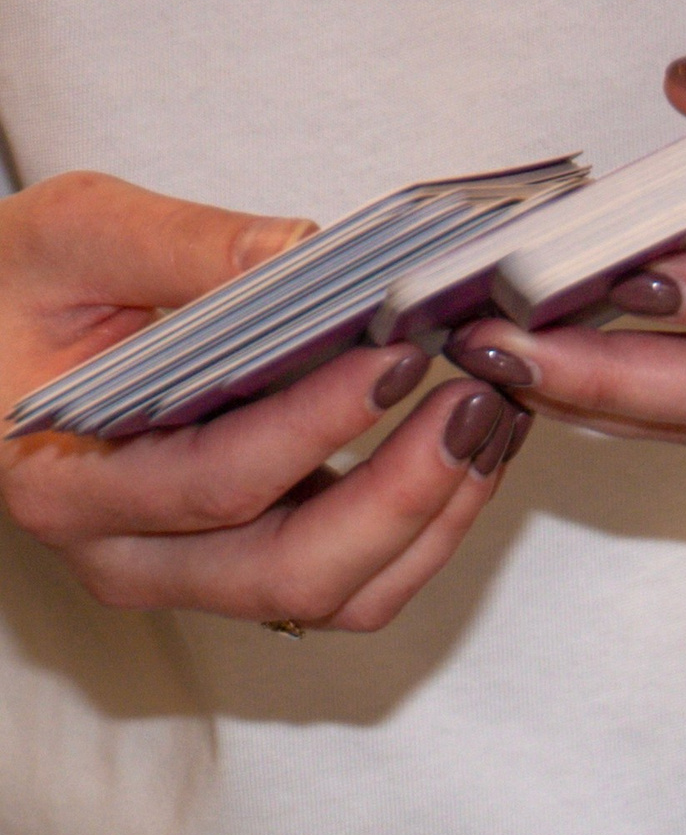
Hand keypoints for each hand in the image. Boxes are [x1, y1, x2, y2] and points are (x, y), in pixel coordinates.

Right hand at [0, 169, 527, 629]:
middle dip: (401, 496)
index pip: (217, 482)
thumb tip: (300, 254)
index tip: (395, 360)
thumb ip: (173, 245)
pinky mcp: (242, 574)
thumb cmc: (13, 293)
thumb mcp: (66, 237)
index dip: (317, 428)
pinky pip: (350, 583)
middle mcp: (127, 560)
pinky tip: (462, 450)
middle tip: (472, 405)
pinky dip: (420, 525)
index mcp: (67, 489)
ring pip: (335, 597)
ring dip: (430, 520)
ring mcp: (189, 581)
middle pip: (293, 572)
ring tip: (488, 422)